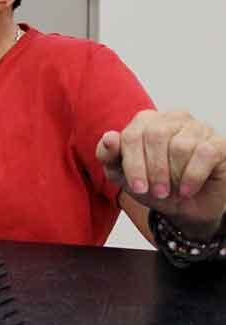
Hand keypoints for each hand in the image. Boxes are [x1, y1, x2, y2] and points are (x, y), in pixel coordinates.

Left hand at [97, 109, 225, 238]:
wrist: (187, 207)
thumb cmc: (152, 185)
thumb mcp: (123, 175)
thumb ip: (109, 156)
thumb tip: (109, 138)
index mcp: (145, 121)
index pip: (131, 135)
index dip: (133, 164)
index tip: (137, 188)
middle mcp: (172, 118)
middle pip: (154, 136)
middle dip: (154, 170)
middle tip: (157, 193)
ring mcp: (197, 127)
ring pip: (180, 146)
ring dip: (174, 175)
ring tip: (174, 190)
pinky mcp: (218, 142)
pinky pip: (203, 153)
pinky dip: (193, 176)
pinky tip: (188, 189)